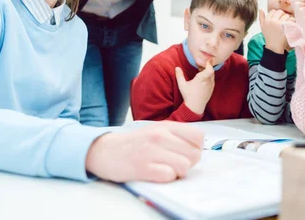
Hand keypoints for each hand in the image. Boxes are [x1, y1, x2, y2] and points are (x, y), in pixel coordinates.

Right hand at [85, 121, 203, 182]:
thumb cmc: (135, 143)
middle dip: (188, 163)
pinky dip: (166, 178)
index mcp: (166, 126)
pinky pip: (169, 176)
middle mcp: (160, 136)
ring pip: (184, 166)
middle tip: (174, 163)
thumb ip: (176, 135)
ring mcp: (151, 151)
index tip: (186, 153)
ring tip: (166, 169)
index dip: (196, 148)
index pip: (198, 137)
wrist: (106, 151)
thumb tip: (198, 148)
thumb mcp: (156, 130)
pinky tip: (156, 173)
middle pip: (194, 154)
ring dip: (177, 172)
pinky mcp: (143, 167)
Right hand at [175, 60, 214, 114]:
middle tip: (200, 65)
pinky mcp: (211, 89)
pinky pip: (212, 80)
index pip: (210, 69)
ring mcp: (211, 86)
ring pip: (212, 76)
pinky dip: (209, 77)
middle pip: (211, 71)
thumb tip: (177, 67)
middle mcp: (208, 82)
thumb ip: (179, 75)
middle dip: (206, 67)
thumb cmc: (188, 96)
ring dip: (208, 72)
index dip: (209, 64)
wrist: (195, 107)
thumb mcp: (182, 85)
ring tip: (200, 71)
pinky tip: (202, 79)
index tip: (205, 61)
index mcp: (202, 79)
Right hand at [259, 9, 293, 53]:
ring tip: (287, 24)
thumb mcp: (263, 27)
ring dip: (288, 19)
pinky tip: (290, 26)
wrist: (274, 46)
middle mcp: (273, 21)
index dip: (276, 14)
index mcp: (267, 20)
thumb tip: (260, 9)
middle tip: (283, 21)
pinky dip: (292, 22)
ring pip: (286, 16)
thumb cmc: (269, 36)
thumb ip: (261, 18)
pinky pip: (291, 20)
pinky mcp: (286, 27)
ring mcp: (280, 24)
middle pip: (280, 12)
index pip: (273, 11)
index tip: (278, 19)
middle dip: (282, 15)